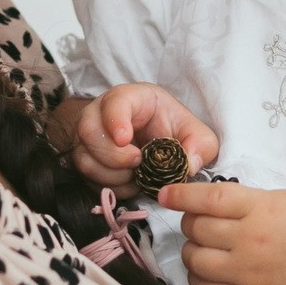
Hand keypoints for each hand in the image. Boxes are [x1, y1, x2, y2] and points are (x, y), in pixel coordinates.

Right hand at [70, 83, 218, 196]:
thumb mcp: (195, 133)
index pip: (113, 102)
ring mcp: (89, 138)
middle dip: (113, 155)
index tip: (125, 139)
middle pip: (89, 131)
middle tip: (137, 163)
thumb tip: (189, 164)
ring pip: (85, 159)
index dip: (115, 120)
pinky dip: (110, 186)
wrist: (153, 139)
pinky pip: (87, 178)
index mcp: (129, 98)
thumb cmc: (170, 128)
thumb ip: (201, 146)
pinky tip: (129, 183)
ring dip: (112, 175)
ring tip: (136, 175)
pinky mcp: (85, 160)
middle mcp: (100, 114)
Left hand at [161, 180, 285, 284]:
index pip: (208, 199)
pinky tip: (206, 271)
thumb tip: (206, 201)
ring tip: (204, 248)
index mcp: (260, 209)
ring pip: (194, 259)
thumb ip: (245, 200)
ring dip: (191, 250)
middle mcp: (249, 240)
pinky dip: (198, 278)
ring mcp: (246, 273)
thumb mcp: (282, 200)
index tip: (165, 194)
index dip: (181, 195)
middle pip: (196, 228)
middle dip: (190, 222)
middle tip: (201, 222)